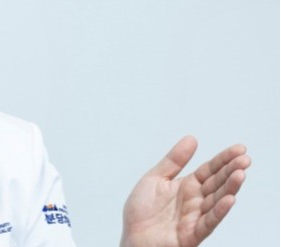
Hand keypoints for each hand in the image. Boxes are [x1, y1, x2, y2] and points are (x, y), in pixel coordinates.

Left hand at [120, 136, 249, 246]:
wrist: (132, 237)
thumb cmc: (141, 212)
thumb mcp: (155, 178)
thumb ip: (173, 161)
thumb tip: (191, 138)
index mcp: (186, 186)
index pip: (209, 170)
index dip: (223, 159)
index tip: (239, 148)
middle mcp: (194, 200)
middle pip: (217, 183)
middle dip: (231, 170)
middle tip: (245, 158)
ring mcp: (195, 216)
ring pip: (216, 200)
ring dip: (230, 188)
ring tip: (240, 174)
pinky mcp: (192, 233)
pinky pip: (208, 222)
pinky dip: (219, 211)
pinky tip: (229, 199)